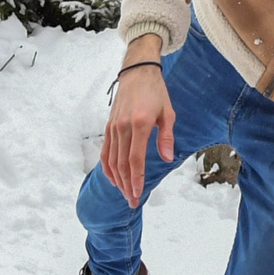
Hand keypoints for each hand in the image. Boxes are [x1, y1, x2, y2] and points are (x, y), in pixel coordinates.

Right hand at [101, 55, 175, 207]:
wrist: (137, 72)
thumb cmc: (156, 92)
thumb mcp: (168, 113)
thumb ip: (166, 137)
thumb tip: (167, 159)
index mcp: (140, 124)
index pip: (135, 159)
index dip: (136, 179)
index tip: (138, 194)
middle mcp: (123, 127)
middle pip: (122, 164)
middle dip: (127, 185)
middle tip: (132, 201)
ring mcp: (113, 127)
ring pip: (111, 160)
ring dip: (117, 180)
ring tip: (124, 194)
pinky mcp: (108, 126)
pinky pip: (105, 151)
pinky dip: (107, 167)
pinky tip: (113, 178)